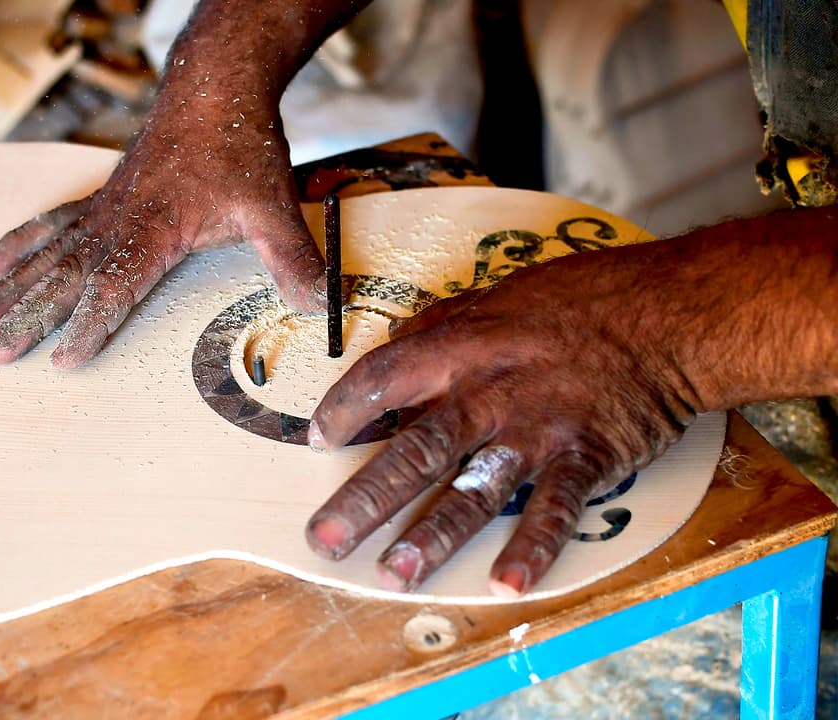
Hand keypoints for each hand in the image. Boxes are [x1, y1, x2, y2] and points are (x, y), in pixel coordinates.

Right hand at [0, 102, 324, 367]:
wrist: (214, 87)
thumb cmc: (238, 145)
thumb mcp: (272, 206)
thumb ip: (291, 260)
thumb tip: (316, 305)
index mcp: (154, 230)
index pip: (113, 287)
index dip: (88, 325)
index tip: (63, 360)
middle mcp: (117, 221)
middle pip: (64, 277)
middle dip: (27, 318)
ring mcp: (103, 208)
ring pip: (48, 254)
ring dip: (13, 289)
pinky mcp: (100, 198)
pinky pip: (48, 225)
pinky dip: (17, 246)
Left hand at [304, 246, 704, 596]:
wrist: (669, 312)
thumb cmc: (581, 298)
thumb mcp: (496, 295)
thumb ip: (442, 326)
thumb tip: (395, 343)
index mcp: (460, 349)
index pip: (382, 379)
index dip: (343, 410)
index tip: (317, 438)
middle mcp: (489, 393)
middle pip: (414, 451)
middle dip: (364, 498)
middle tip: (325, 538)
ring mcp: (536, 430)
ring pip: (473, 490)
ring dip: (432, 537)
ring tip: (393, 573)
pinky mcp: (585, 456)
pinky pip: (554, 508)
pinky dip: (532, 548)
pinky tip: (506, 584)